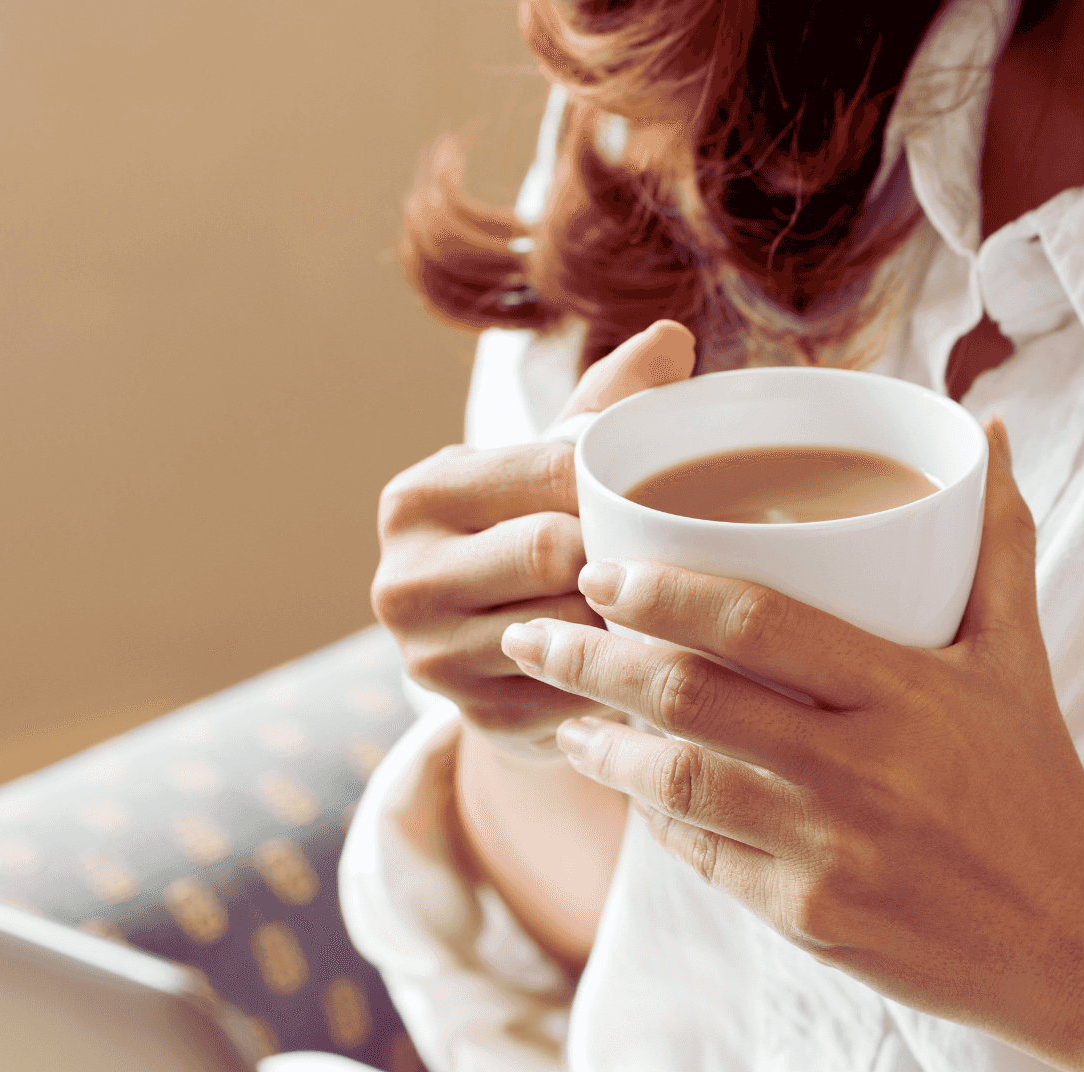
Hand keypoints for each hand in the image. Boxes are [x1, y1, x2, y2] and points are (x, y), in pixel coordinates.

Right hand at [370, 320, 695, 757]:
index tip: (669, 484)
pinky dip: (623, 673)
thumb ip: (604, 402)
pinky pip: (582, 690)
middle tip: (679, 547)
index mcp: (417, 498)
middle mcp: (404, 580)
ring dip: (628, 617)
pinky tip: (651, 658)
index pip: (543, 470)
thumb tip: (672, 338)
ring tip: (673, 601)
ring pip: (571, 627)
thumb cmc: (533, 537)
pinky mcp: (479, 722)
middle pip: (551, 551)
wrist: (496, 664)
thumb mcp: (549, 467)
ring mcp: (433, 660)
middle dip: (618, 551)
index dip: (616, 479)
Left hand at [498, 420, 1083, 1053]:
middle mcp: (859, 769)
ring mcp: (827, 852)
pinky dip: (653, 819)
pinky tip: (630, 792)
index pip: (756, 621)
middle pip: (687, 700)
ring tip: (560, 717)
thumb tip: (983, 432)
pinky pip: (701, 857)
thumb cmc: (1037, 791)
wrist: (1072, 946)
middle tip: (532, 634)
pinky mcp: (807, 921)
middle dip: (590, 662)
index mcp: (905, 691)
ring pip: (673, 785)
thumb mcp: (1021, 661)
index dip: (661, 592)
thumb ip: (997, 544)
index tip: (598, 570)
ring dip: (600, 748)